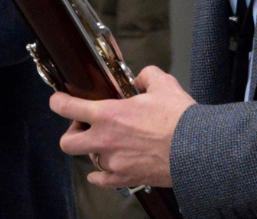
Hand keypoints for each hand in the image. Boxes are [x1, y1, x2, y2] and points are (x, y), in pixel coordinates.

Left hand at [49, 66, 195, 188]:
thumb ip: (145, 76)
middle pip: (67, 143)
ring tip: (107, 143)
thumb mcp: (162, 84)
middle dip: (72, 133)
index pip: (67, 108)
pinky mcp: (127, 179)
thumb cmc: (179, 118)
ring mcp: (115, 163)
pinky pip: (103, 181)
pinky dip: (99, 176)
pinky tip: (100, 171)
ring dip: (94, 151)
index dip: (57, 102)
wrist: (198, 150)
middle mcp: (105, 140)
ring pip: (89, 160)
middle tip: (84, 126)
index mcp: (108, 114)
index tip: (58, 100)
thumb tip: (139, 79)